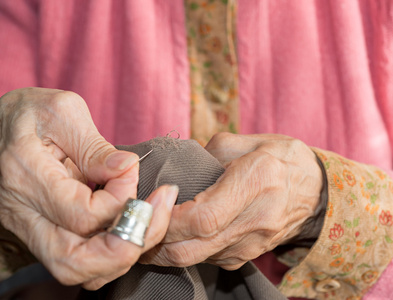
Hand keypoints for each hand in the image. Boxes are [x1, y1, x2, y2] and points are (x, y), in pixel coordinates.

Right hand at [0, 88, 178, 288]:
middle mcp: (22, 213)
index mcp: (26, 175)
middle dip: (126, 247)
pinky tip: (128, 226)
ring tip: (147, 221)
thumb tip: (127, 169)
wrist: (3, 130)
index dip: (120, 199)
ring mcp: (28, 229)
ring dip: (120, 255)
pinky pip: (76, 262)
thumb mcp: (64, 112)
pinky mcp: (39, 235)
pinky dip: (108, 254)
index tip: (130, 170)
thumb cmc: (33, 115)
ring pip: (75, 271)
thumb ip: (95, 146)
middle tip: (155, 215)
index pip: (83, 215)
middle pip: (74, 262)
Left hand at [140, 133, 323, 269]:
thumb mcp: (246, 141)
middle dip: (156, 242)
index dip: (169, 218)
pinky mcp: (248, 255)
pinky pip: (209, 260)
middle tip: (135, 225)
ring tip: (147, 230)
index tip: (151, 204)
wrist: (315, 189)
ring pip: (197, 259)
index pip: (203, 217)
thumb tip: (175, 168)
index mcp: (256, 182)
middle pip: (193, 248)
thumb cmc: (279, 158)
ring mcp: (253, 243)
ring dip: (165, 250)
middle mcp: (256, 219)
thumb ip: (206, 152)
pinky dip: (185, 251)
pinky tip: (173, 236)